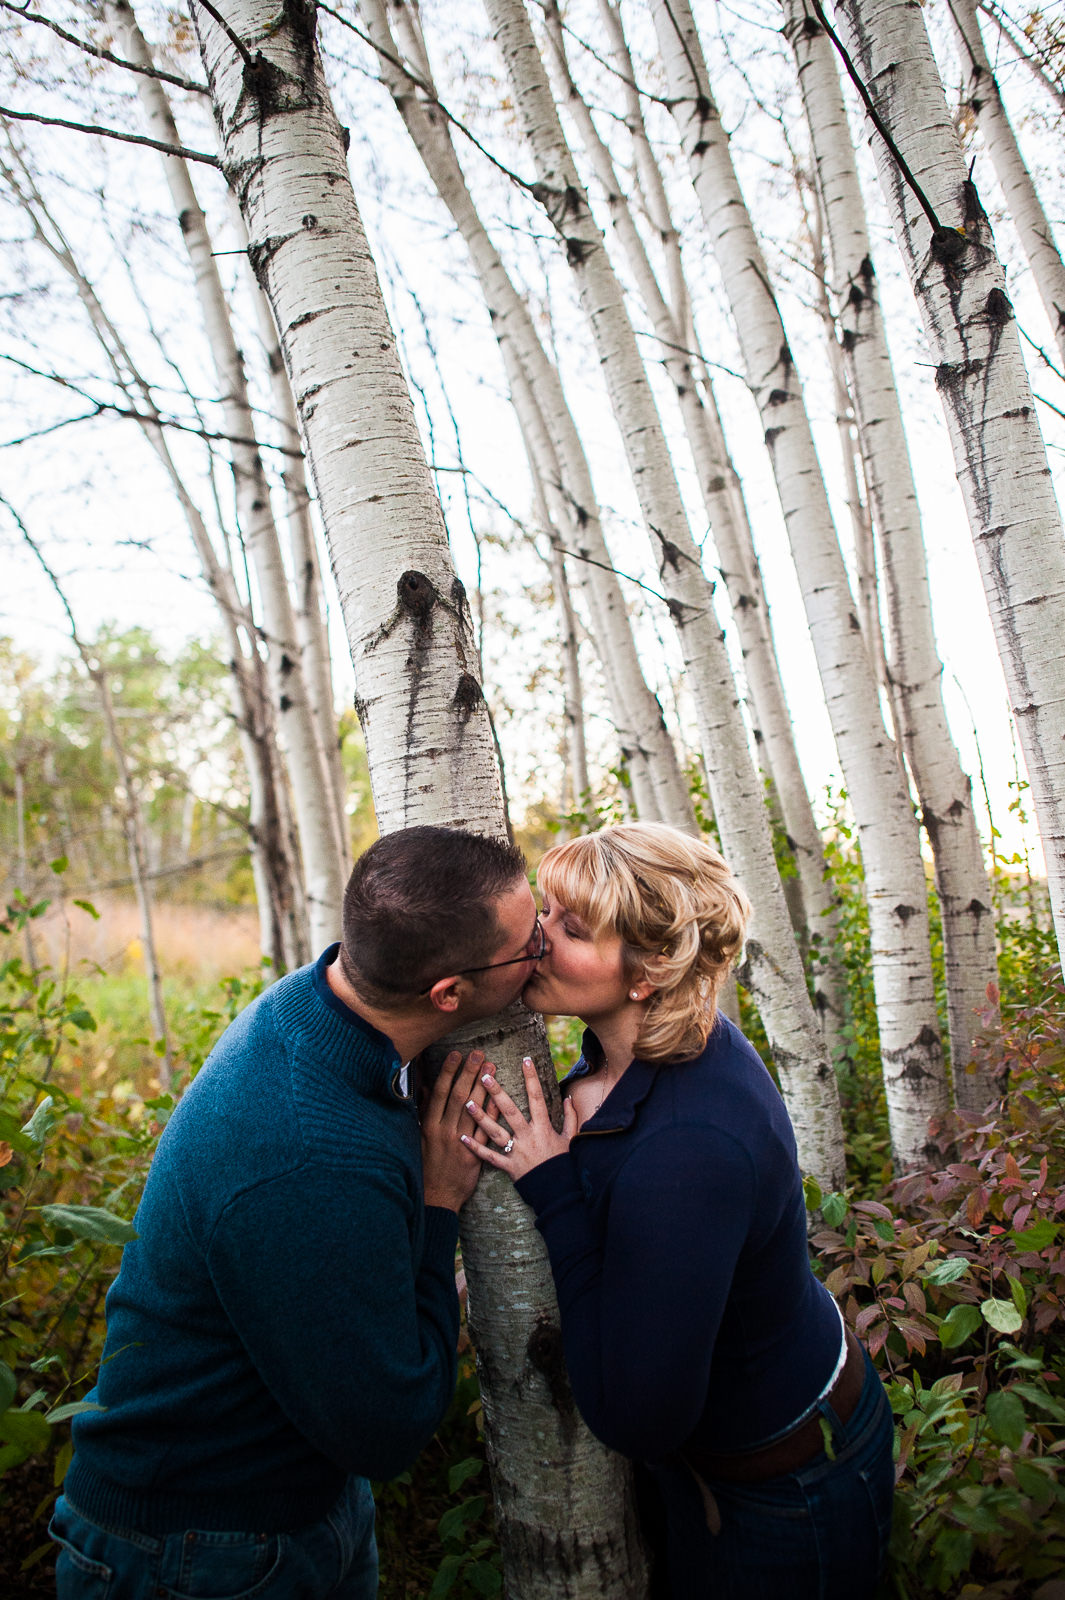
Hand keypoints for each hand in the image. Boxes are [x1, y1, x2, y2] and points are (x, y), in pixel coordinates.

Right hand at [420, 1049, 490, 1211]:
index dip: (448, 1072)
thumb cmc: (428, 1163)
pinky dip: (492, 1113)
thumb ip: (425, 1110)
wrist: (437, 1196)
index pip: (439, 1093)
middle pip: (457, 1096)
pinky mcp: (474, 1155)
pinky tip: (500, 1098)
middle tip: (479, 1054)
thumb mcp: (421, 1136)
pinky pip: (486, 1131)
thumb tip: (425, 1086)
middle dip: (468, 1073)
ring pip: (473, 1110)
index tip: (456, 1054)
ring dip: (483, 1087)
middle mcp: (444, 1131)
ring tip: (492, 1067)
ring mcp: (459, 1142)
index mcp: (429, 1124)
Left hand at [461, 1056, 576, 1181]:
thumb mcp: (571, 1139)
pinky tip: (461, 1138)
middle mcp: (528, 1137)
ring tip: (466, 1102)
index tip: (525, 1060)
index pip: (537, 1098)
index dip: (532, 1078)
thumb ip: (571, 1117)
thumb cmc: (565, 1164)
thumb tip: (568, 1097)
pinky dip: (475, 1148)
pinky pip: (489, 1157)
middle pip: (510, 1111)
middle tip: (484, 1076)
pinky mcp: (509, 1167)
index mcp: (544, 1128)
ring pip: (495, 1132)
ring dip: (480, 1117)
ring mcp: (517, 1152)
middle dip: (497, 1093)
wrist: (560, 1193)